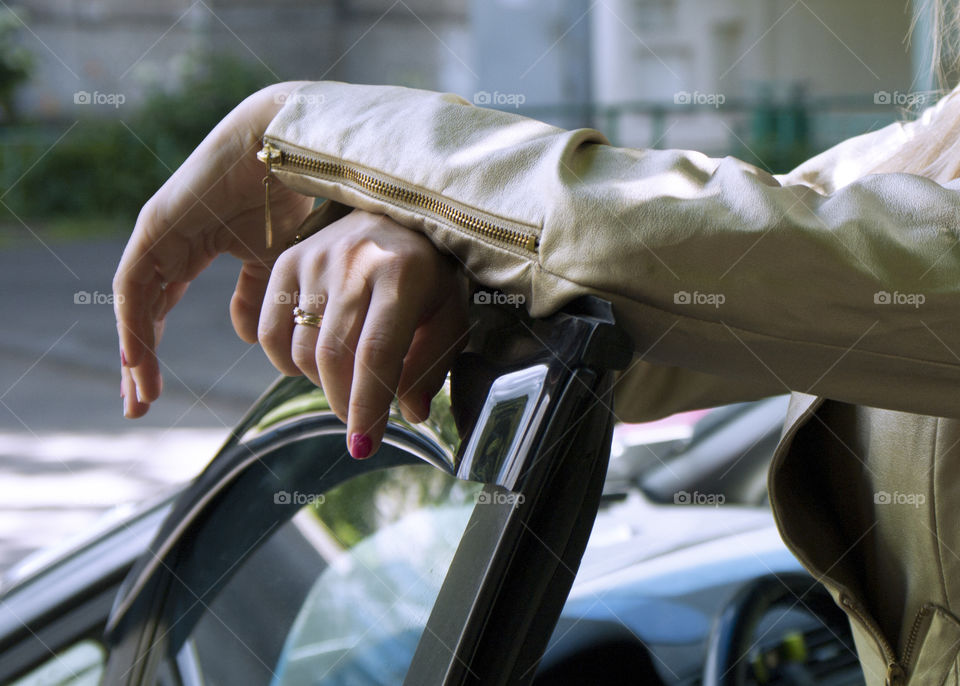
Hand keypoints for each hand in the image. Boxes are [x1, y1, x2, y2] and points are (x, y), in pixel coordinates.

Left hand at [113, 82, 313, 417]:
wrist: (291, 153)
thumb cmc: (292, 200)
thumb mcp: (277, 265)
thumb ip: (258, 297)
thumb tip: (248, 333)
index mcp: (195, 248)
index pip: (163, 306)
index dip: (156, 350)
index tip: (158, 394)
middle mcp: (170, 244)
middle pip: (143, 312)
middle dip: (139, 361)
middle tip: (140, 405)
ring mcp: (159, 235)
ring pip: (135, 306)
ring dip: (134, 352)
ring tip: (142, 397)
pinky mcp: (156, 228)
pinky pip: (135, 286)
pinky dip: (135, 326)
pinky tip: (138, 361)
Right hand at [259, 209, 469, 458]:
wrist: (395, 213)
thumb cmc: (429, 273)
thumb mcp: (449, 313)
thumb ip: (432, 363)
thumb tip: (410, 413)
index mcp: (403, 274)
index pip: (376, 353)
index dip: (368, 405)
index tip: (364, 444)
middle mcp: (354, 261)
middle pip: (333, 357)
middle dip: (344, 403)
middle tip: (360, 420)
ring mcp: (315, 259)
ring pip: (302, 350)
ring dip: (321, 384)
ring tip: (347, 382)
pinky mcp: (287, 260)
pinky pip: (269, 332)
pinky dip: (286, 363)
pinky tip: (313, 364)